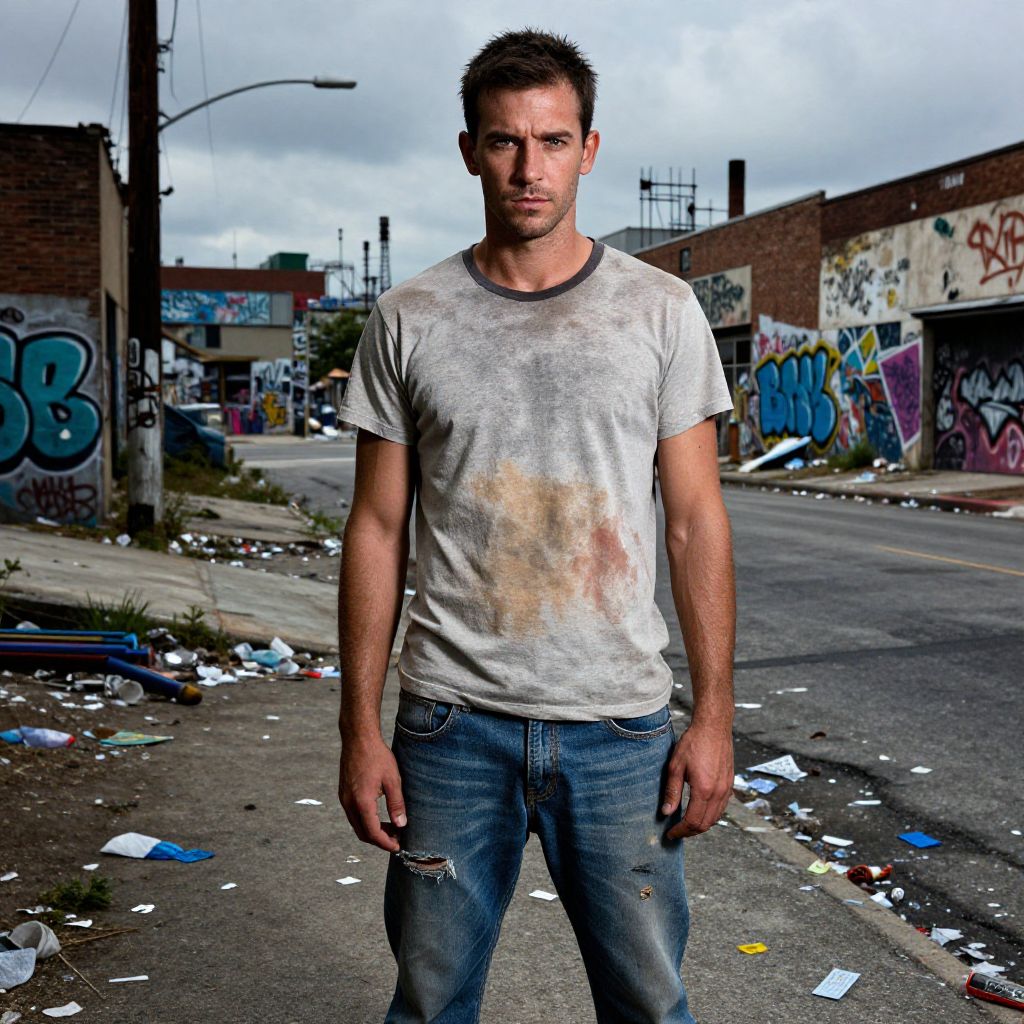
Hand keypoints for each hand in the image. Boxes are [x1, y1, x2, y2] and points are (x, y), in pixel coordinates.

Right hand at [338, 734, 406, 852]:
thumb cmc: (377, 756)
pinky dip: (366, 821)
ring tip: (391, 827)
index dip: (386, 843)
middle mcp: (349, 803)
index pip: (372, 833)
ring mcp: (344, 798)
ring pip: (357, 825)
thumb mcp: (393, 779)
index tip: (398, 846)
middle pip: (363, 833)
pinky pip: (353, 815)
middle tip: (397, 838)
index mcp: (362, 801)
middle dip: (379, 840)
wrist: (358, 738)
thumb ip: (396, 804)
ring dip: (372, 831)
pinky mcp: (343, 793)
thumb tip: (401, 825)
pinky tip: (379, 815)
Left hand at [661, 719, 733, 838]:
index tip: (670, 834)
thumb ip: (672, 791)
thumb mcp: (676, 766)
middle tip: (676, 831)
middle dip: (690, 832)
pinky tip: (699, 810)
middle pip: (705, 824)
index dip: (680, 831)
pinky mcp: (730, 784)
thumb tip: (666, 812)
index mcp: (704, 790)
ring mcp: (727, 789)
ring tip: (685, 824)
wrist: (713, 727)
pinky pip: (721, 808)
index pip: (692, 821)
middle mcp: (719, 792)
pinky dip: (710, 815)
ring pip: (715, 818)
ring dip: (701, 825)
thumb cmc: (693, 743)